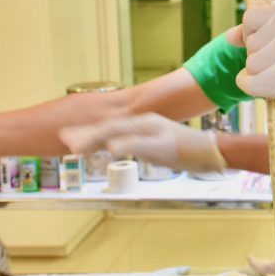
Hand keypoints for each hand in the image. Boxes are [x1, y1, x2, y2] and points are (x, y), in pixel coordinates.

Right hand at [59, 113, 226, 174]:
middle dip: (86, 133)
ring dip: (96, 136)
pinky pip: (124, 138)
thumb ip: (135, 145)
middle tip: (64, 137)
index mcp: (141, 123)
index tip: (69, 142)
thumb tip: (110, 146)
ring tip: (78, 141)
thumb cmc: (186, 151)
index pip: (108, 129)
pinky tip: (107, 147)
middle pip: (108, 127)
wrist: (210, 152)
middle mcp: (142, 123)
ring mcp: (147, 130)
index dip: (88, 136)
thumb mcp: (160, 149)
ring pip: (115, 132)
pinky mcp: (152, 138)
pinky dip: (110, 142)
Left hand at [227, 7, 274, 135]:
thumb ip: (266, 33)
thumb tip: (230, 36)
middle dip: (260, 59)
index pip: (252, 17)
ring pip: (251, 63)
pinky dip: (251, 88)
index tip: (271, 49)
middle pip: (251, 43)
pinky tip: (268, 90)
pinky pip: (249, 82)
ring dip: (258, 76)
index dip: (253, 36)